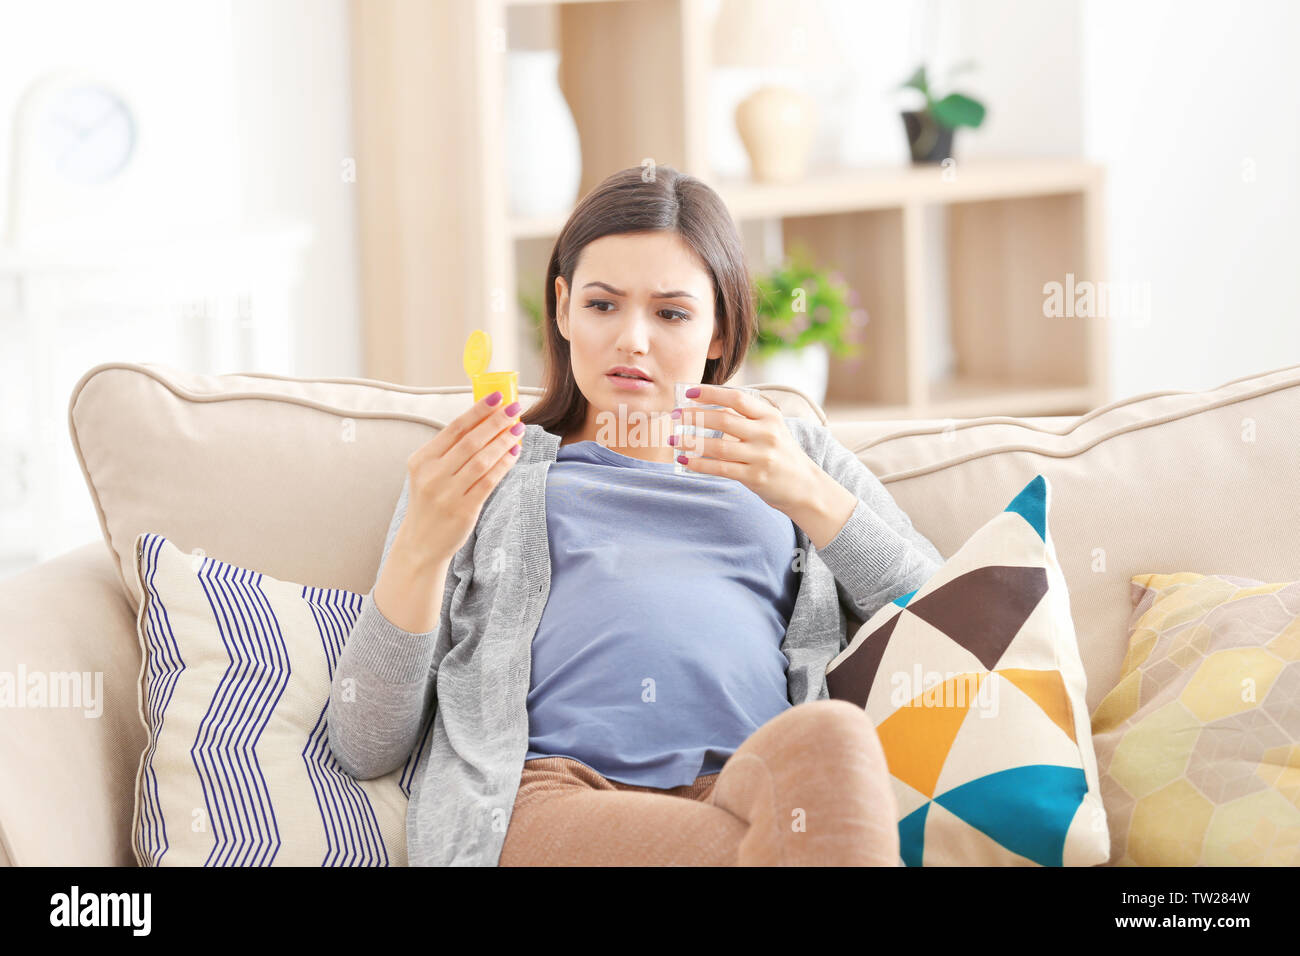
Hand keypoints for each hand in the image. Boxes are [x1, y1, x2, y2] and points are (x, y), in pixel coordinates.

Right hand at [397, 391, 523, 565]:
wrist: (420, 543)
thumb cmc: (430, 502)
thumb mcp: (429, 473)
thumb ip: (450, 451)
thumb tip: (486, 421)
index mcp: (421, 460)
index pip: (454, 428)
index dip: (478, 410)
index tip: (498, 397)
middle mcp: (432, 475)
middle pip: (470, 441)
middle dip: (496, 422)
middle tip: (515, 409)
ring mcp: (446, 493)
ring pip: (482, 460)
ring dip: (503, 442)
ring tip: (519, 429)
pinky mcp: (463, 510)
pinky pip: (489, 481)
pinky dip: (504, 464)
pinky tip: (515, 453)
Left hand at [670, 384, 820, 517]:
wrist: (805, 486)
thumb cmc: (781, 453)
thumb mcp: (771, 428)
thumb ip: (746, 417)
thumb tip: (706, 408)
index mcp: (770, 416)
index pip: (736, 398)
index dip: (710, 393)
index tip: (689, 393)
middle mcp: (766, 434)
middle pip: (723, 420)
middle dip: (694, 416)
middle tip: (675, 415)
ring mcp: (760, 456)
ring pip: (717, 446)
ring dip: (690, 441)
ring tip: (673, 439)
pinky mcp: (754, 477)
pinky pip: (720, 468)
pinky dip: (699, 464)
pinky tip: (684, 459)